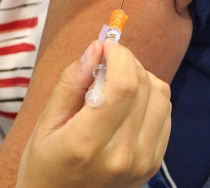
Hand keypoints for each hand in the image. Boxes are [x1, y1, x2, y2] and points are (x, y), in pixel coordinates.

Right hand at [16, 41, 170, 187]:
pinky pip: (165, 115)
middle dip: (127, 62)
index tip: (105, 45)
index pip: (123, 87)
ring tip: (116, 81)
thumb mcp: (45, 122)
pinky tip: (127, 102)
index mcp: (88, 143)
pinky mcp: (154, 164)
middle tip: (105, 61)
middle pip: (144, 87)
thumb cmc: (44, 164)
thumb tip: (96, 47)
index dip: (119, 57)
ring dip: (141, 78)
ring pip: (161, 97)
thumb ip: (71, 83)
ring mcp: (143, 162)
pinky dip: (149, 98)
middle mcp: (123, 154)